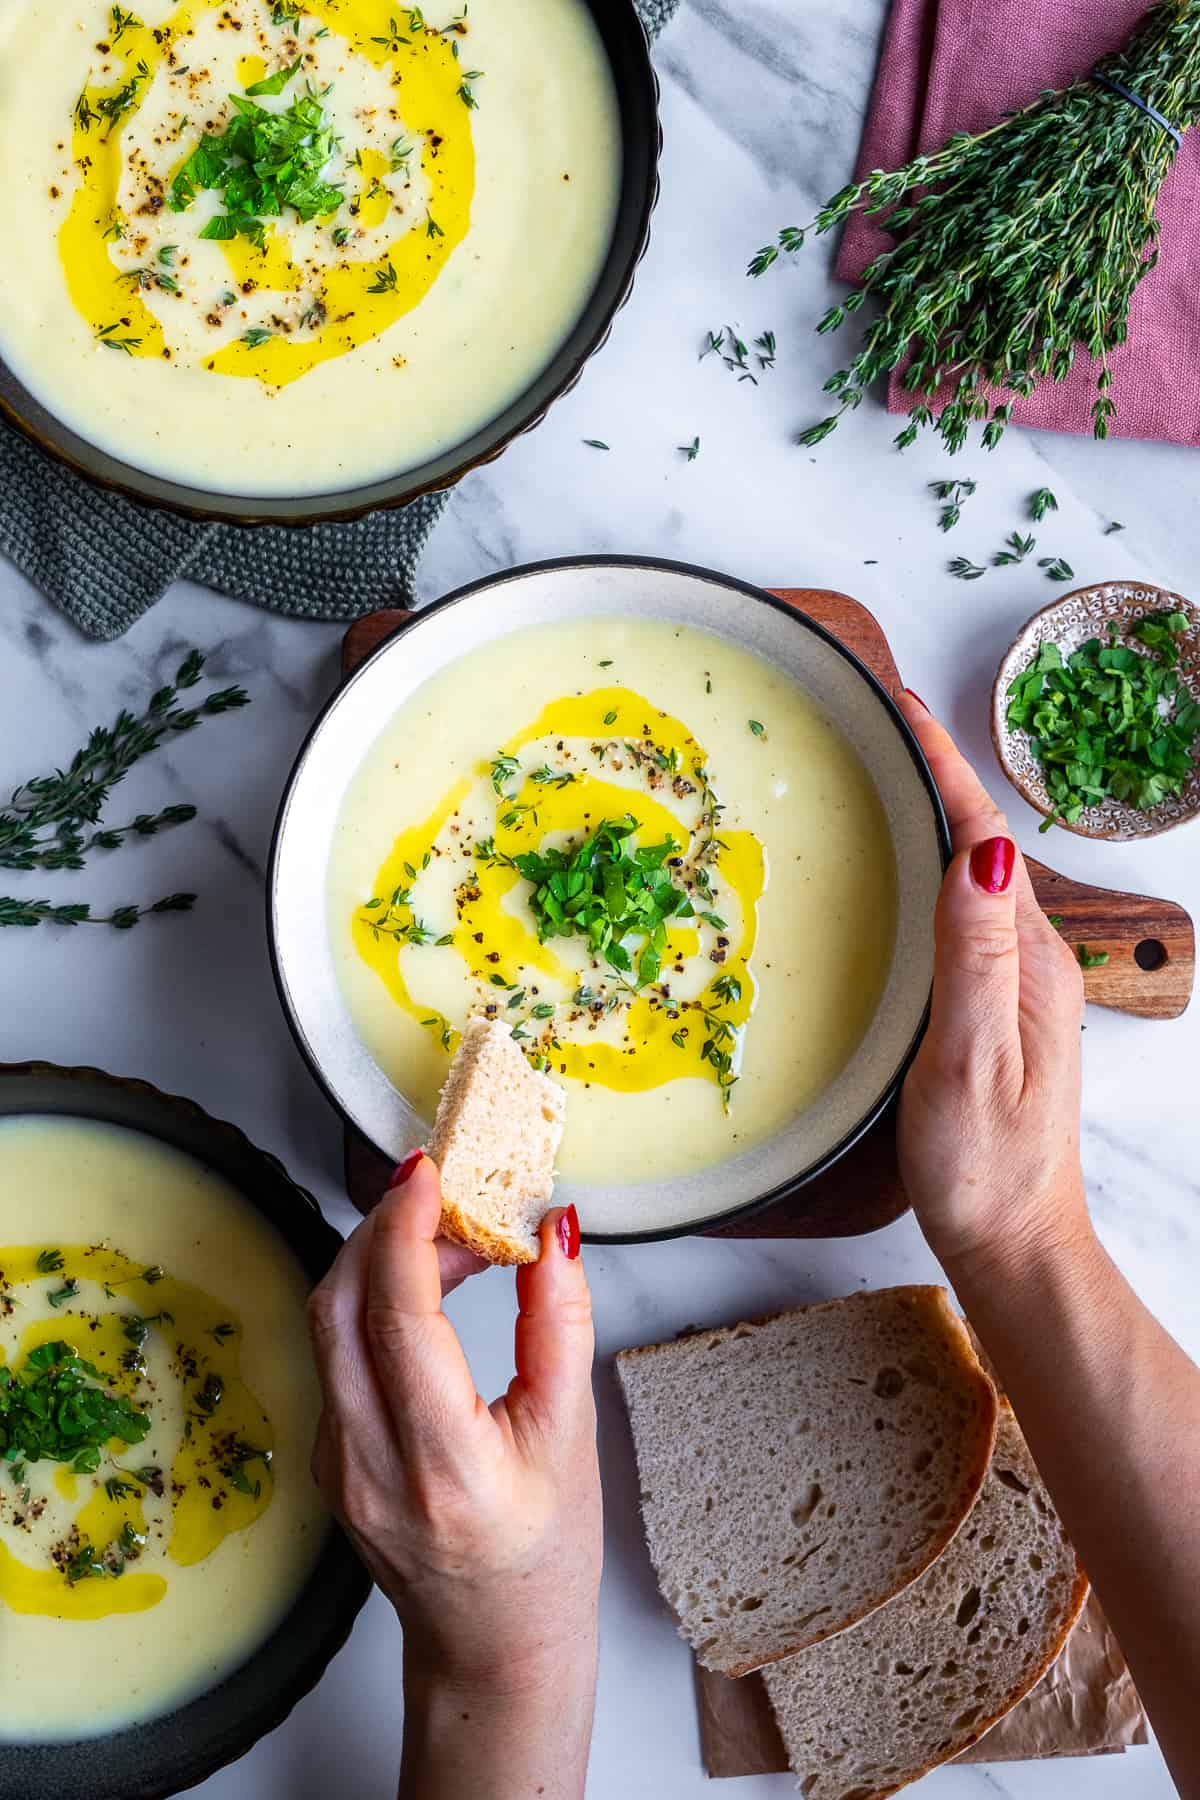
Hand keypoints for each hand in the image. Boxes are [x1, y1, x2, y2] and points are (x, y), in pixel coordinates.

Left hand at [307, 1153, 600, 1799]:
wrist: (491, 1649)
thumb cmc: (543, 1556)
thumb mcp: (572, 1435)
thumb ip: (561, 1323)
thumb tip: (554, 1230)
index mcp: (440, 1465)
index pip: (397, 1318)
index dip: (404, 1230)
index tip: (428, 1170)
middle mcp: (368, 1465)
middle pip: (338, 1306)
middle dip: (384, 1227)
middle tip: (449, 1192)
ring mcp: (335, 1464)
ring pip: (328, 1324)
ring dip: (379, 1259)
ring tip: (452, 1235)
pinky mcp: (327, 1457)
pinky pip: (335, 1353)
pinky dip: (374, 1301)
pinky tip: (427, 1288)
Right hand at [896, 693, 1091, 1277]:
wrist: (1014, 1242)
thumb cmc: (987, 1167)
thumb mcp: (972, 1060)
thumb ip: (974, 956)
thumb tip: (980, 852)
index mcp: (1027, 961)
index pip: (981, 837)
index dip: (940, 764)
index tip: (898, 706)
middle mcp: (1028, 961)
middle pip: (977, 841)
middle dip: (930, 771)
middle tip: (872, 721)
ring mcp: (1012, 984)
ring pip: (966, 875)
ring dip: (927, 815)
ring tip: (875, 772)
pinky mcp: (990, 1008)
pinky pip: (957, 915)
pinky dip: (921, 871)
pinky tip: (890, 874)